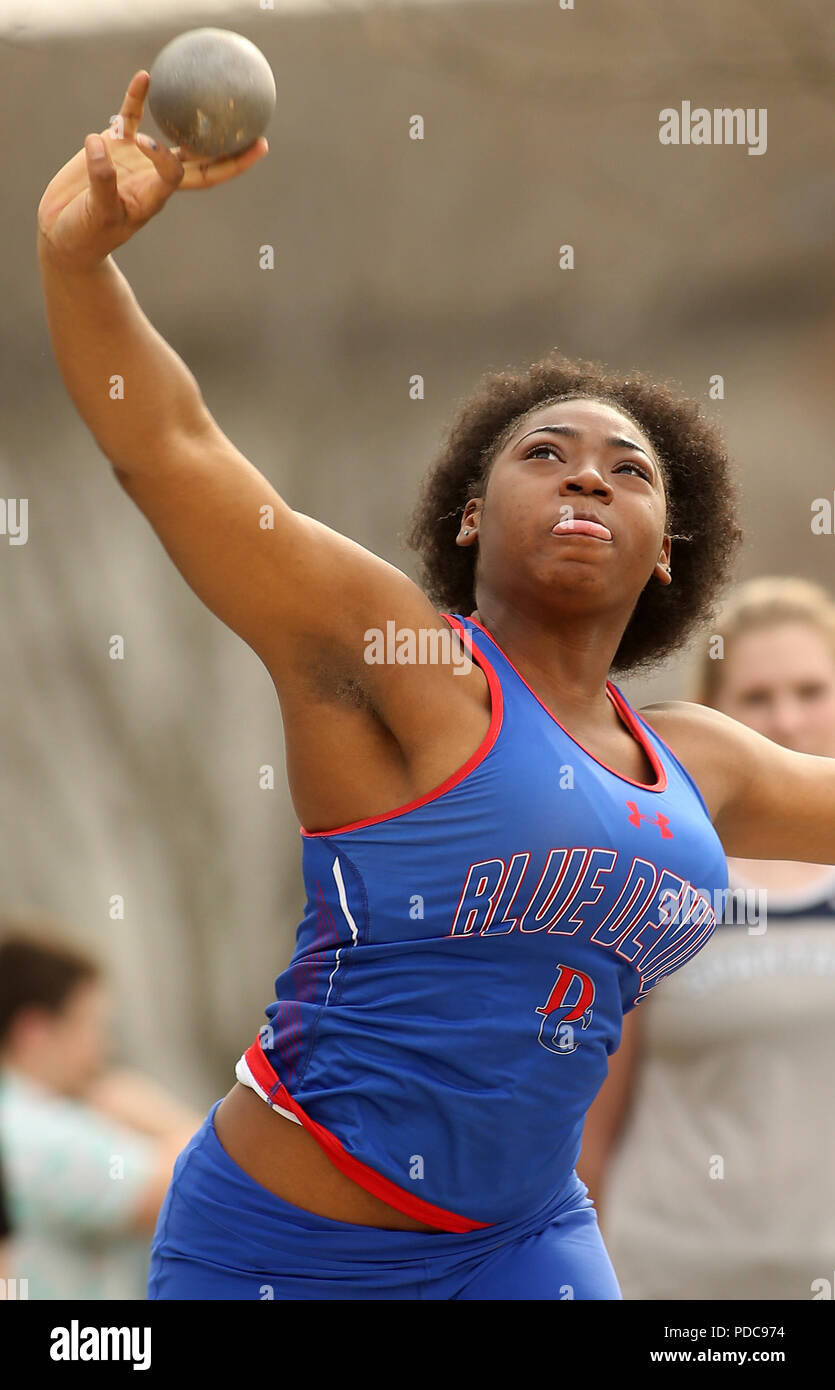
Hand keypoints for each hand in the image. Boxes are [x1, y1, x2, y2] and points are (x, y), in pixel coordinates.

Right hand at [37, 69, 268, 271]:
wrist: (65, 236)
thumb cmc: (85, 236)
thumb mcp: (95, 215)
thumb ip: (101, 182)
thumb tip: (98, 143)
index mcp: (155, 197)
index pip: (177, 174)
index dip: (168, 157)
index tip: (144, 144)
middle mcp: (155, 177)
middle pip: (202, 164)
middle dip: (231, 156)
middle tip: (260, 141)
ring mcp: (139, 160)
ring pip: (174, 136)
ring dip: (191, 118)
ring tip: (212, 95)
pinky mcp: (116, 147)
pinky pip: (131, 117)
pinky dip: (137, 98)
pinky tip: (145, 77)